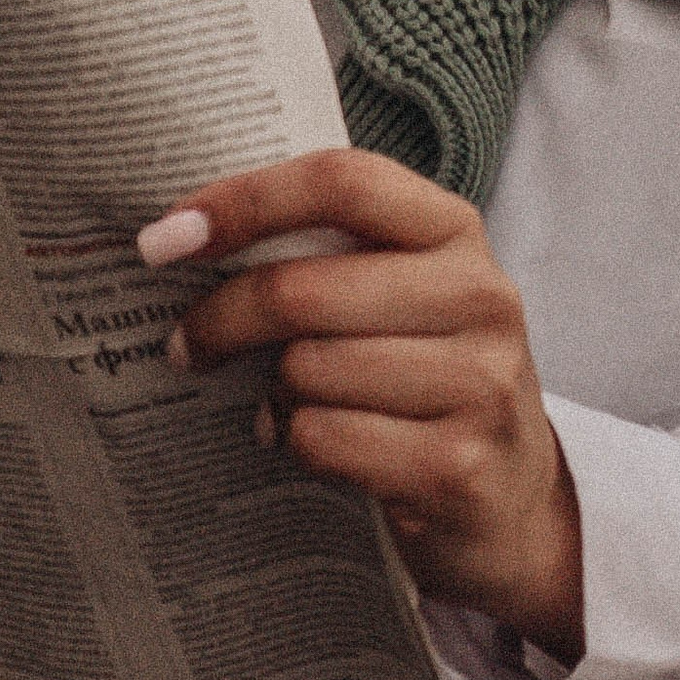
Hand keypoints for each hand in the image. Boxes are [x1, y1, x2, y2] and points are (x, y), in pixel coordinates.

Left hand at [142, 152, 583, 663]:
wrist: (512, 498)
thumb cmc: (423, 375)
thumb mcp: (397, 294)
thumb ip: (324, 253)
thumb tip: (181, 238)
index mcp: (454, 232)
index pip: (342, 181)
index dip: (245, 200)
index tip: (167, 237)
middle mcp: (481, 296)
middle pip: (303, 288)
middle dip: (223, 318)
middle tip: (188, 343)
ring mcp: (479, 385)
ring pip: (307, 369)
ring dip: (273, 393)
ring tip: (282, 403)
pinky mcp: (457, 466)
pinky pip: (324, 439)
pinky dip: (297, 443)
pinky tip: (313, 444)